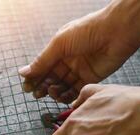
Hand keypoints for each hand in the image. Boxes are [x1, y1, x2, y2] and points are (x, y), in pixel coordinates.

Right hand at [19, 0, 139, 102]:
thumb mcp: (59, 44)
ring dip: (54, 92)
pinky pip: (75, 91)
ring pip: (62, 86)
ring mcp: (78, 71)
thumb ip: (42, 61)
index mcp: (58, 50)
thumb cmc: (86, 31)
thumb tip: (23, 72)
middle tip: (37, 94)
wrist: (116, 31)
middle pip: (51, 78)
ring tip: (52, 92)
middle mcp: (67, 61)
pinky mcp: (90, 79)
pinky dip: (67, 96)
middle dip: (42, 86)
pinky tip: (62, 97)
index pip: (42, 67)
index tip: (27, 87)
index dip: (34, 77)